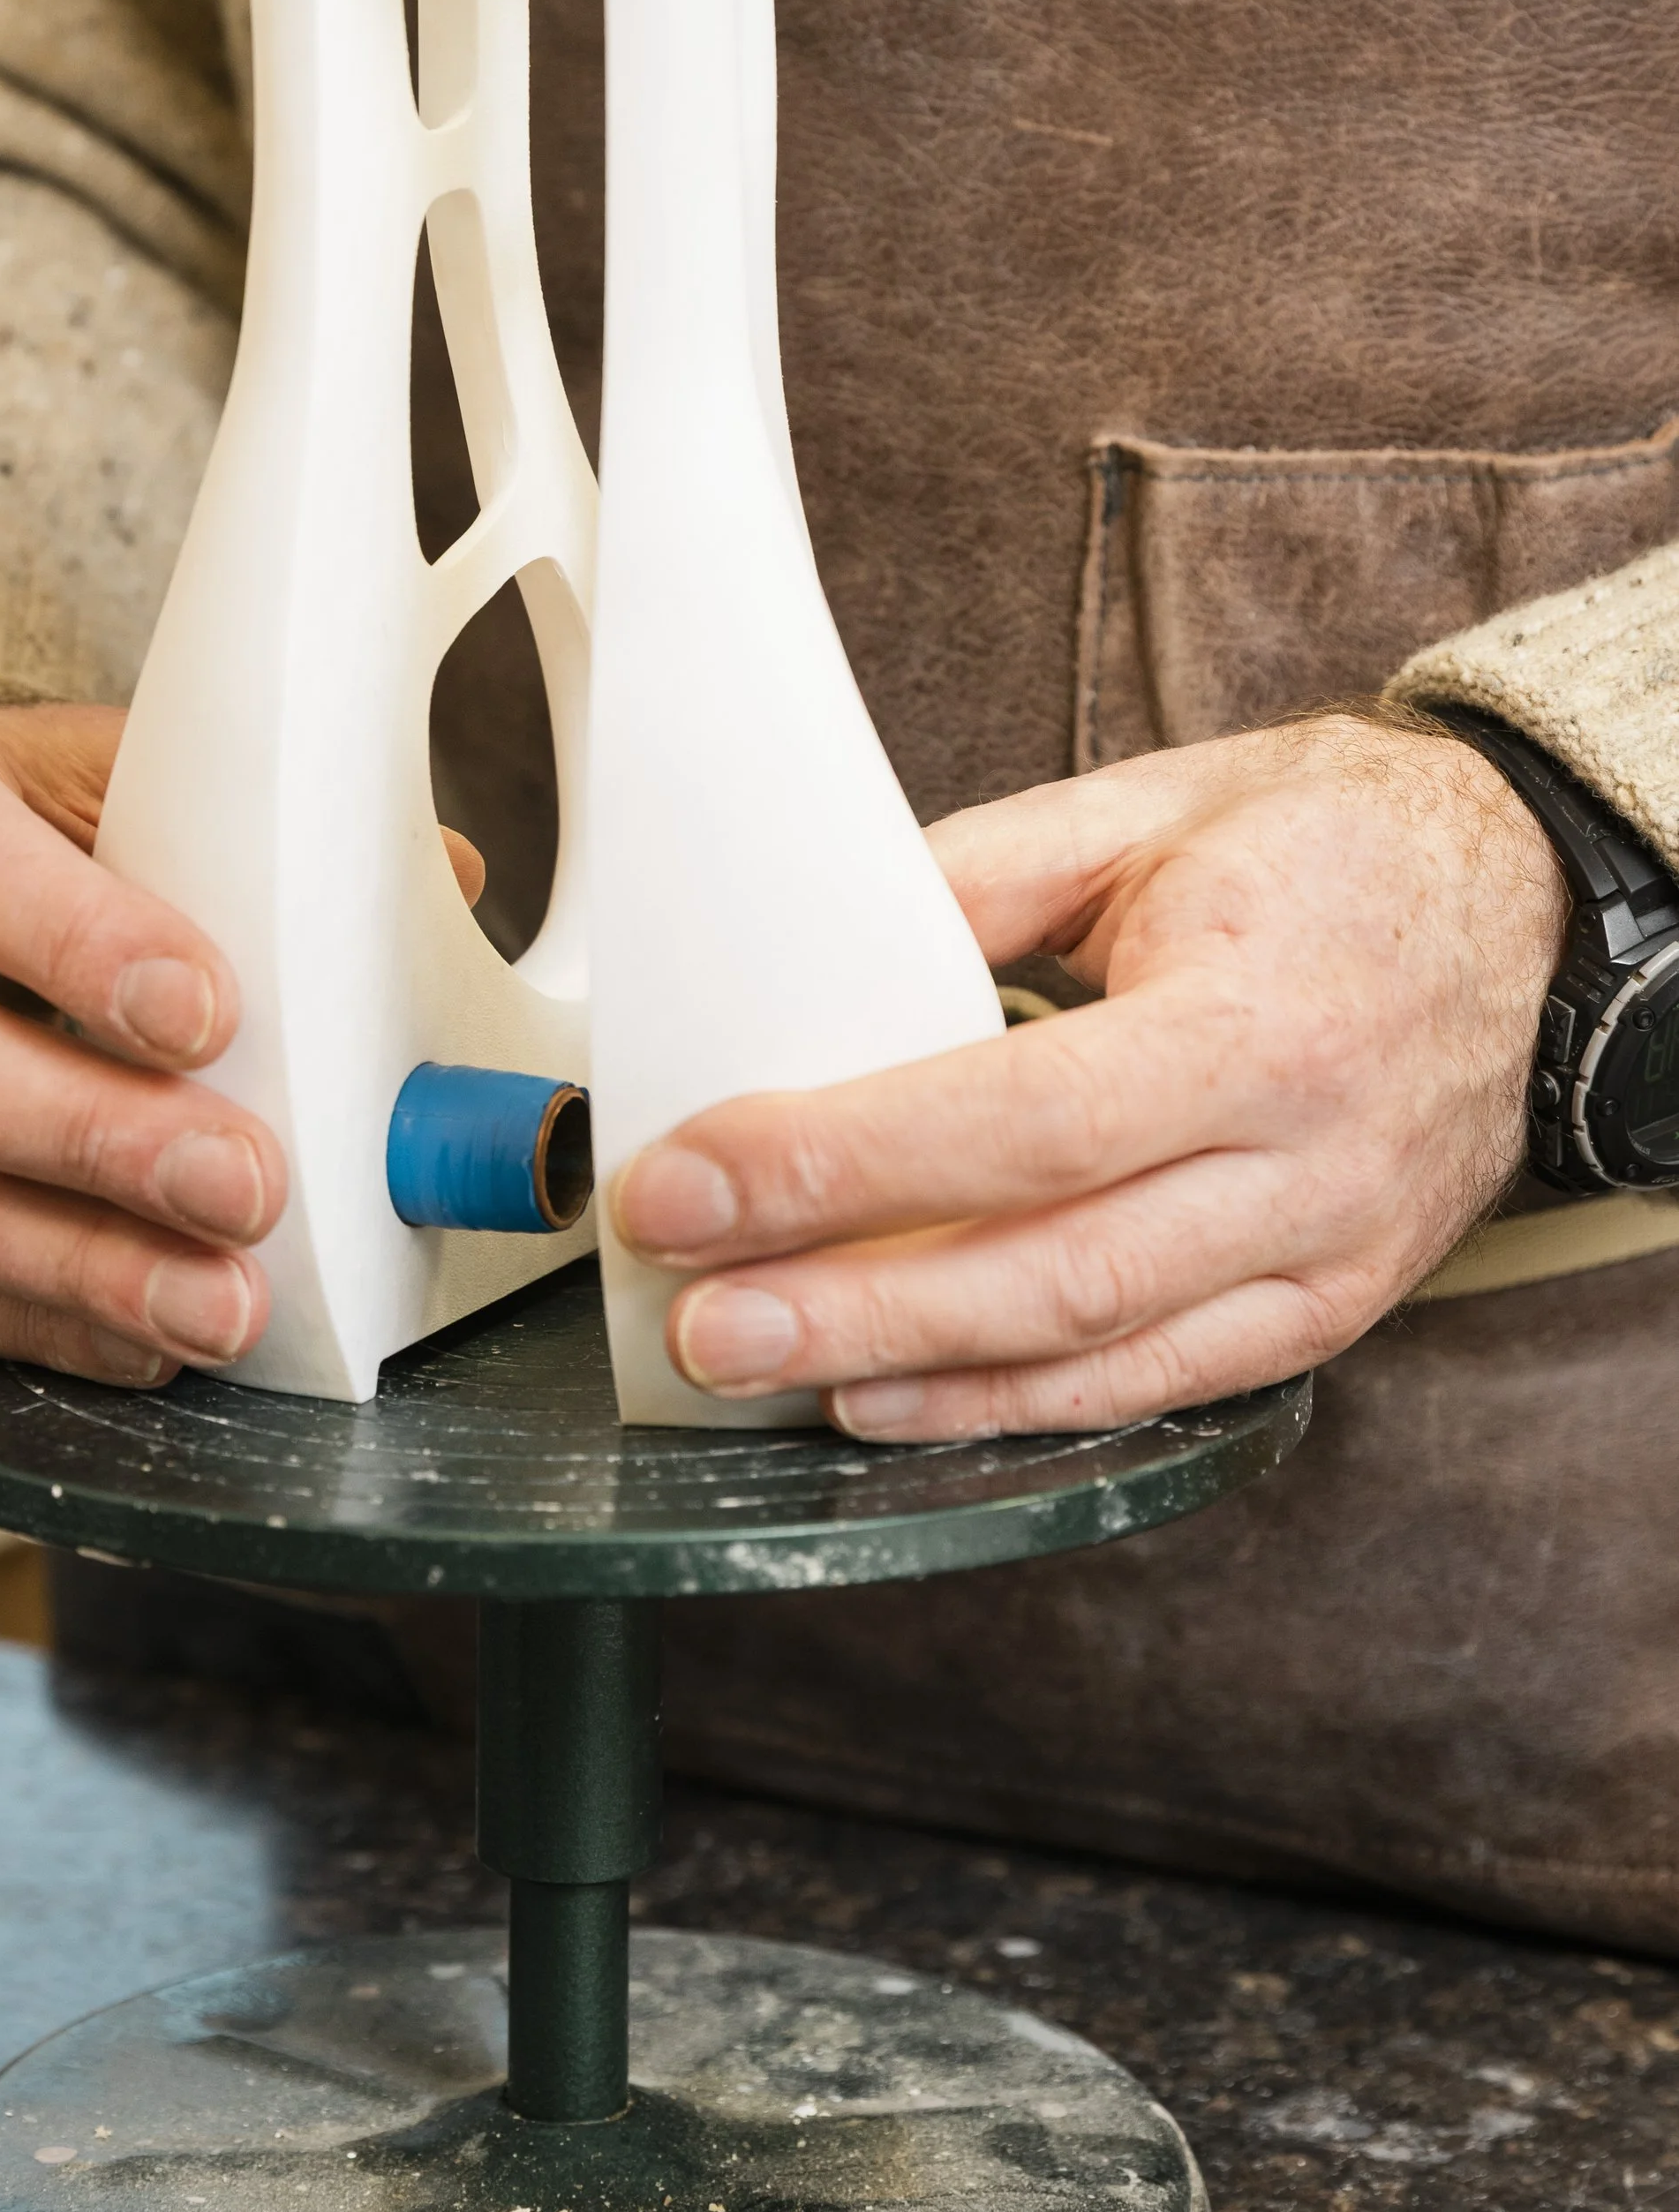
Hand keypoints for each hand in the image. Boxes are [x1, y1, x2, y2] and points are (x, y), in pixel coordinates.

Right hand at [0, 700, 483, 1384]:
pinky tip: (148, 1341)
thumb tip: (455, 876)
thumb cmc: (26, 826)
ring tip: (223, 1304)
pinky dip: (39, 1326)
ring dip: (81, 1269)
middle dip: (96, 1142)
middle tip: (246, 1186)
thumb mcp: (116, 771)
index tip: (209, 1013)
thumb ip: (250, 827)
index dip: (79, 949)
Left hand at [612, 711, 1568, 1439]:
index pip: (1018, 1116)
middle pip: (1046, 1264)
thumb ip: (972, 878)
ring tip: (760, 1363)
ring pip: (1095, 1348)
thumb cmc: (1329, 846)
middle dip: (846, 1301)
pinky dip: (1012, 1403)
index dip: (841, 1164)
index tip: (690, 1181)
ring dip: (908, 1371)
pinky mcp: (1331, 1308)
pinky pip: (1155, 1384)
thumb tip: (802, 952)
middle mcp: (1306, 1153)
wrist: (1521, 905)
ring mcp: (1330, 1250)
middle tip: (695, 1316)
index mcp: (1256, 1012)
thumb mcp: (1146, 808)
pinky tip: (893, 1395)